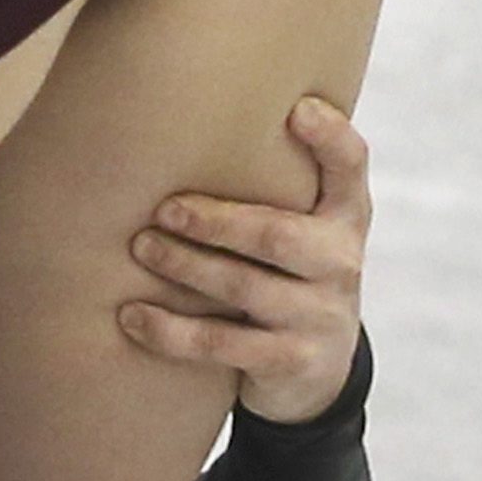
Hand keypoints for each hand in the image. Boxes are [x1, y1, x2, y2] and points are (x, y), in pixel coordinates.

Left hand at [121, 96, 370, 422]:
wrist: (317, 371)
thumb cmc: (289, 271)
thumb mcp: (304, 225)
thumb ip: (275, 179)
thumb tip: (185, 108)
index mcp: (345, 216)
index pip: (351, 168)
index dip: (331, 138)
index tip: (297, 109)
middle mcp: (340, 262)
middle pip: (278, 235)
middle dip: (217, 220)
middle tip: (164, 208)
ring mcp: (319, 315)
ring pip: (244, 287)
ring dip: (186, 267)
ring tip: (142, 247)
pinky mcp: (292, 361)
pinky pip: (222, 344)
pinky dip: (171, 331)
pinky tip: (131, 316)